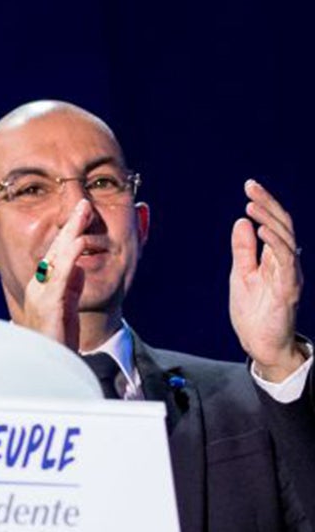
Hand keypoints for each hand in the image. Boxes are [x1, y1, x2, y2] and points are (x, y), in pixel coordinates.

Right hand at [22, 199, 93, 349]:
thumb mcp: (67, 307)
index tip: (81, 212)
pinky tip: (78, 243)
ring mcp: (41, 295)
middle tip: (83, 203)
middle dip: (70, 225)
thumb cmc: (57, 340)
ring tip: (82, 214)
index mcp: (44, 287)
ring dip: (70, 233)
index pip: (57, 253)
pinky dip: (69, 257)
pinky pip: (60, 277)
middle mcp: (39, 287)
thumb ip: (71, 287)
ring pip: (56, 257)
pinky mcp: (48, 306)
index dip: (70, 232)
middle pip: (55, 249)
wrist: (46, 369)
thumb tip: (78, 268)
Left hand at [231, 179, 304, 380]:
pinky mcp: (287, 289)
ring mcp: (289, 275)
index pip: (274, 224)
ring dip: (269, 220)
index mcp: (275, 258)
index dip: (265, 204)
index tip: (250, 187)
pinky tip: (261, 231)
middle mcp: (286, 263)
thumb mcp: (241, 273)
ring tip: (251, 206)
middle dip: (268, 204)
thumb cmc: (254, 311)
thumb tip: (241, 221)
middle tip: (251, 187)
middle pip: (283, 226)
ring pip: (286, 240)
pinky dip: (274, 244)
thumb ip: (244, 249)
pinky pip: (285, 262)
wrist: (260, 344)